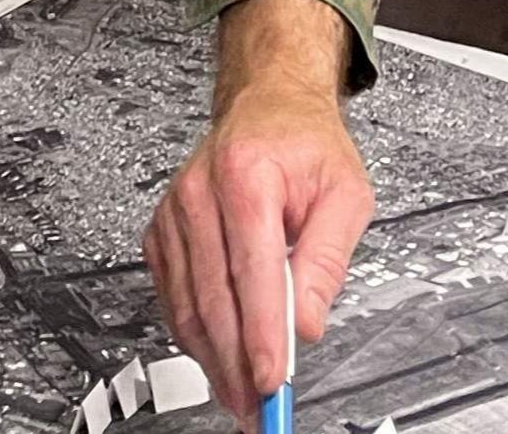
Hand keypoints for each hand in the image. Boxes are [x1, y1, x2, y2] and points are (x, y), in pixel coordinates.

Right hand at [147, 0, 375, 423]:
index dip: (262, 334)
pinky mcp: (162, 230)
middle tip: (258, 404)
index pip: (252, 271)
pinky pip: (172, 295)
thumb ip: (327, 260)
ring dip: (213, 358)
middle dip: (236, 361)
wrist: (267, 105)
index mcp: (246, 177)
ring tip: (240, 393)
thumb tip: (306, 324)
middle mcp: (200, 193)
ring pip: (187, 305)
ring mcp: (175, 212)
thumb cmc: (305, 142)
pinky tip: (215, 354)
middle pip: (213, 297)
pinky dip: (192, 333)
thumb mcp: (345, 192)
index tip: (272, 378)